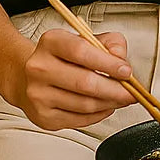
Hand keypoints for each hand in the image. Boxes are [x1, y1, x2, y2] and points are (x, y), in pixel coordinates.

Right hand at [12, 28, 134, 128]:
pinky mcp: (43, 117)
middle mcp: (40, 68)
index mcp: (51, 42)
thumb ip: (110, 43)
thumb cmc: (62, 58)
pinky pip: (79, 120)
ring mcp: (39, 95)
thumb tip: (121, 59)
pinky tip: (105, 106)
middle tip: (131, 92)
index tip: (126, 71)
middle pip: (85, 83)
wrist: (28, 78)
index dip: (108, 63)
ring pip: (85, 105)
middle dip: (115, 90)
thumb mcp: (86, 39)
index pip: (82, 51)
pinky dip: (98, 115)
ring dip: (109, 104)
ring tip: (120, 99)